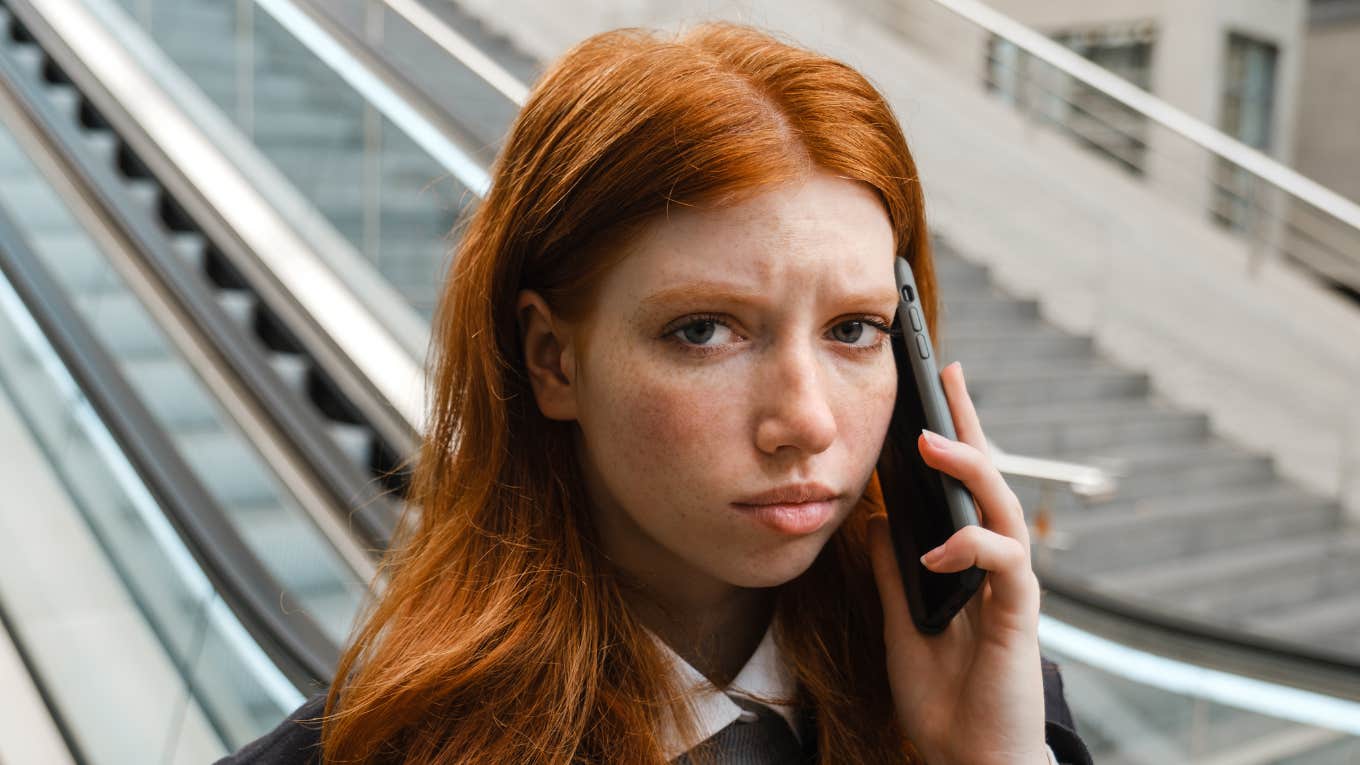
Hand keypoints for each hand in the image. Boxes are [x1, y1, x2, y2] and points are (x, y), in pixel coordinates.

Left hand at [867, 361, 1047, 764]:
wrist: (968, 759)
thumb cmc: (944, 698)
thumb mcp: (902, 623)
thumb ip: (894, 573)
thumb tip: (876, 521)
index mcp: (968, 563)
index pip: (961, 488)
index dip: (953, 435)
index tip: (935, 385)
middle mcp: (996, 566)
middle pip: (990, 479)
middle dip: (970, 425)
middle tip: (948, 375)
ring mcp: (1010, 587)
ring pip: (1003, 508)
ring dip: (970, 471)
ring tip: (932, 442)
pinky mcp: (1018, 615)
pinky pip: (1004, 564)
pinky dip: (970, 549)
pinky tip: (935, 551)